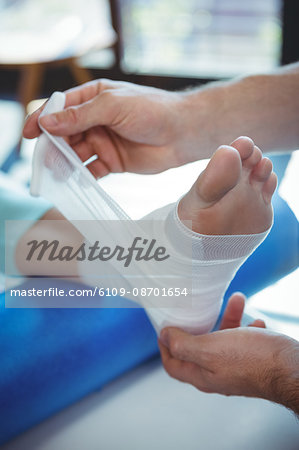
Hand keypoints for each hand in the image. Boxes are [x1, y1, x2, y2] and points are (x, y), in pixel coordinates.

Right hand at [23, 79, 188, 177]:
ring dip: (64, 163)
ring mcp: (103, 142)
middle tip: (42, 160)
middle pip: (64, 134)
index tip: (28, 134)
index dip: (42, 120)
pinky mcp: (112, 162)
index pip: (60, 108)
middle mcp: (95, 120)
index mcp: (93, 98)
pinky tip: (75, 182)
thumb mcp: (113, 106)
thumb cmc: (153, 110)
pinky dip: (82, 176)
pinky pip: (91, 170)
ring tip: (55, 174)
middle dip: (51, 146)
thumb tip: (48, 122)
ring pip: (75, 154)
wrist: (183, 134)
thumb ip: (81, 115)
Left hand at [159, 293, 297, 406]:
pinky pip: (243, 340)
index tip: (165, 328)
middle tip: (196, 309)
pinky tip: (254, 319)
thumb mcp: (210, 349)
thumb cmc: (252, 360)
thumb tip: (164, 337)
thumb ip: (184, 344)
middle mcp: (216, 373)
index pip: (173, 365)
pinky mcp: (252, 360)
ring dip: (227, 318)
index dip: (164, 347)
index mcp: (202, 375)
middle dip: (197, 325)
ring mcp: (235, 367)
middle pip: (197, 348)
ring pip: (223, 339)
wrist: (291, 368)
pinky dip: (245, 326)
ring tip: (236, 301)